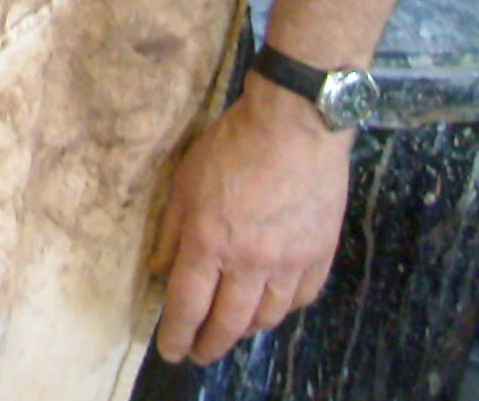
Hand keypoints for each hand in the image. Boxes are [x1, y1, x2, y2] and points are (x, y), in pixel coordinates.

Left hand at [150, 78, 352, 363]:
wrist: (295, 126)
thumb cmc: (232, 145)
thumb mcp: (185, 182)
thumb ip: (172, 231)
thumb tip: (158, 269)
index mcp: (210, 242)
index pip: (188, 305)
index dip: (177, 334)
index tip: (171, 352)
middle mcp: (250, 262)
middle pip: (228, 321)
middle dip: (210, 344)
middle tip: (199, 354)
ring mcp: (290, 262)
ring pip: (267, 316)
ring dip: (245, 330)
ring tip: (231, 332)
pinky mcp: (320, 255)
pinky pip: (300, 298)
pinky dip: (283, 309)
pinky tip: (271, 307)